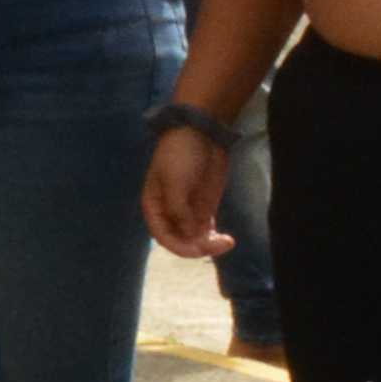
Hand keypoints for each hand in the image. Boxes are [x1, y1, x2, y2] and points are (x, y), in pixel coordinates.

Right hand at [141, 123, 234, 259]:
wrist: (202, 132)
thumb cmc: (180, 154)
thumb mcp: (175, 181)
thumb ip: (179, 210)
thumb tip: (189, 235)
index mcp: (155, 206)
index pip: (162, 235)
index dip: (179, 247)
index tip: (198, 249)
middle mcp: (169, 213)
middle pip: (180, 240)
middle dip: (197, 247)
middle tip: (218, 244)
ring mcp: (188, 211)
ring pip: (195, 238)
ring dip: (208, 245)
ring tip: (226, 242)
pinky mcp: (205, 208)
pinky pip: (207, 231)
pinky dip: (214, 237)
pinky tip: (225, 238)